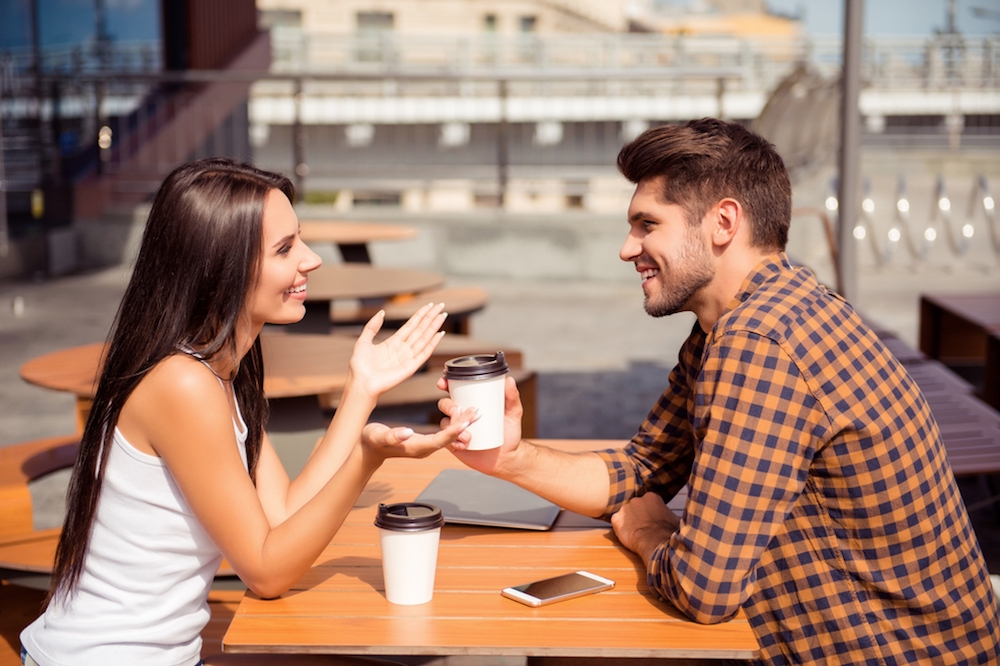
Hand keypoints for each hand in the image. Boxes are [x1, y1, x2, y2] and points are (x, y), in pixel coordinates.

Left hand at [349, 302, 446, 398]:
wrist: (362, 383)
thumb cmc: (360, 367)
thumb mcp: (363, 341)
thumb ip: (372, 326)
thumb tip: (381, 313)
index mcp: (393, 343)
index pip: (410, 325)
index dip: (420, 315)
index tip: (428, 306)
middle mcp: (402, 349)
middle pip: (420, 330)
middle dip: (430, 317)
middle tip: (440, 306)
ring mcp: (408, 358)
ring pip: (424, 338)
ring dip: (434, 326)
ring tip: (442, 315)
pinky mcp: (411, 367)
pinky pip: (424, 353)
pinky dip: (433, 344)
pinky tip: (439, 334)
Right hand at [361, 408, 478, 459]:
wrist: (367, 450)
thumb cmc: (371, 441)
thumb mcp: (378, 436)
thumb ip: (392, 435)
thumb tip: (407, 432)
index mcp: (415, 448)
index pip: (439, 440)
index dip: (453, 431)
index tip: (466, 422)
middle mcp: (423, 449)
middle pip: (448, 438)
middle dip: (463, 426)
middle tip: (477, 412)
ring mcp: (424, 447)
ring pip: (447, 437)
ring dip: (461, 425)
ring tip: (474, 413)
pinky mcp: (424, 442)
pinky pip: (443, 435)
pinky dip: (453, 426)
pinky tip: (461, 417)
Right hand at [436, 374, 522, 473]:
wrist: (506, 457)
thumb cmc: (509, 433)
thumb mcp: (513, 413)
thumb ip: (512, 397)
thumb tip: (509, 380)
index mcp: (471, 402)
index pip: (454, 389)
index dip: (445, 384)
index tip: (443, 383)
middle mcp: (461, 413)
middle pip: (445, 404)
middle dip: (449, 406)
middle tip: (459, 410)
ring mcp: (456, 429)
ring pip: (445, 422)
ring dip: (453, 426)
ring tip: (468, 434)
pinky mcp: (454, 443)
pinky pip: (446, 440)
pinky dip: (454, 441)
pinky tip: (465, 444)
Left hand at [611, 492, 678, 564]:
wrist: (656, 542)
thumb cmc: (667, 533)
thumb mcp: (675, 519)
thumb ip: (669, 514)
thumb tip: (675, 518)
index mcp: (652, 497)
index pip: (647, 503)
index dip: (649, 513)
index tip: (652, 522)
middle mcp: (637, 499)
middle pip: (635, 507)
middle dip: (638, 516)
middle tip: (644, 528)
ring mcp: (626, 508)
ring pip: (625, 514)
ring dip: (629, 522)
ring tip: (636, 533)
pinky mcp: (617, 519)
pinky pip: (616, 522)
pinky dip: (619, 528)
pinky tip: (628, 536)